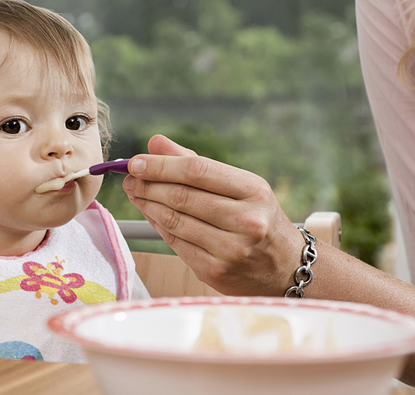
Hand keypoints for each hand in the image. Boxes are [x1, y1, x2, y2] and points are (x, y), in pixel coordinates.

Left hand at [122, 134, 302, 295]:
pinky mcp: (214, 271)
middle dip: (147, 184)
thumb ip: (195, 162)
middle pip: (181, 196)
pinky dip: (156, 225)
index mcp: (253, 190)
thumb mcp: (239, 185)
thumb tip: (155, 143)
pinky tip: (149, 213)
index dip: (160, 165)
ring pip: (173, 220)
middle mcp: (246, 220)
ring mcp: (230, 249)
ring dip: (146, 204)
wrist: (285, 267)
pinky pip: (174, 242)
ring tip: (135, 193)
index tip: (136, 162)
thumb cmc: (257, 217)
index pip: (196, 171)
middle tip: (130, 178)